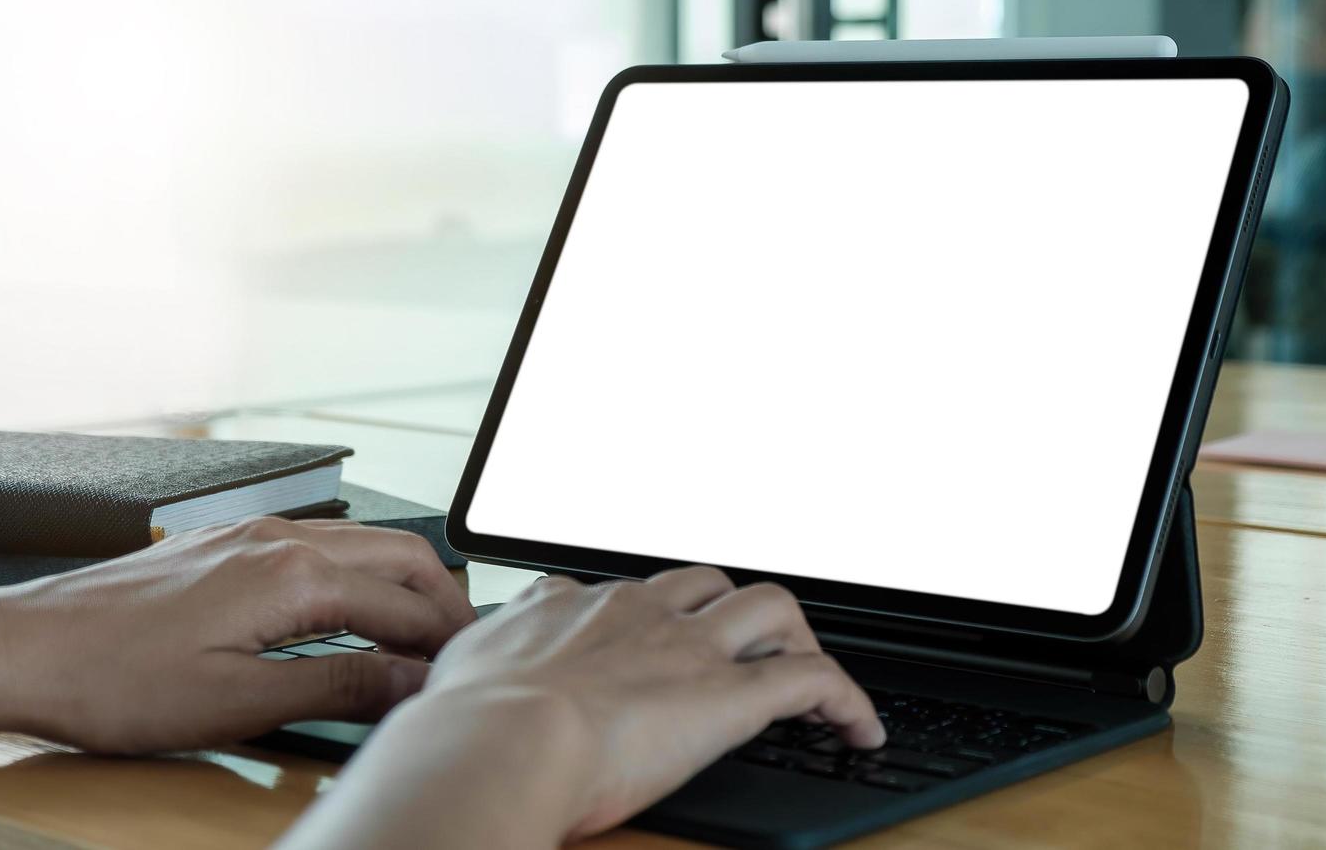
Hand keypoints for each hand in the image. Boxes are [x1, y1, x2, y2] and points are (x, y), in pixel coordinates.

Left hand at [0, 516, 474, 752]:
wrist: (25, 647)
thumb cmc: (112, 679)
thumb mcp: (237, 702)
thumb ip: (334, 685)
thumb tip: (407, 681)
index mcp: (291, 575)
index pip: (405, 604)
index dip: (446, 644)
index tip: (469, 677)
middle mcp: (277, 540)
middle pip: (398, 556)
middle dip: (442, 601)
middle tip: (464, 652)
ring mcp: (248, 536)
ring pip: (360, 545)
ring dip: (401, 586)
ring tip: (420, 637)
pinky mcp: (222, 547)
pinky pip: (319, 548)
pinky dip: (357, 578)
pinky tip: (349, 614)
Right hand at [280, 566, 882, 848]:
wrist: (493, 743)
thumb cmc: (467, 723)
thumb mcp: (464, 666)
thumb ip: (485, 651)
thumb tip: (474, 648)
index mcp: (574, 606)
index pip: (630, 588)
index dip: (656, 609)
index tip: (662, 629)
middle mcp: (637, 611)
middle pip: (709, 582)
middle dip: (733, 609)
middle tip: (745, 647)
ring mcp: (687, 649)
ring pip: (772, 609)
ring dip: (797, 638)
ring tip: (807, 675)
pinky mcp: (729, 697)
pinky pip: (813, 681)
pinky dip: (847, 700)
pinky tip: (860, 728)